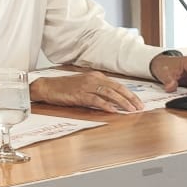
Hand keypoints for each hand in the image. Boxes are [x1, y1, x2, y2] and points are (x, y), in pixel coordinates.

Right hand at [30, 72, 144, 112]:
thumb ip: (98, 90)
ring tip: (131, 110)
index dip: (130, 94)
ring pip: (109, 93)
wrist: (47, 87)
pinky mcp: (79, 94)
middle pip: (117, 88)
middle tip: (140, 107)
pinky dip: (106, 105)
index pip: (117, 85)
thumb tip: (113, 100)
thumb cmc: (64, 88)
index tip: (138, 102)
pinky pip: (96, 99)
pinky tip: (113, 110)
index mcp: (96, 76)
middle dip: (130, 98)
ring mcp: (86, 86)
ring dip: (122, 102)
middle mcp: (93, 79)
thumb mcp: (84, 85)